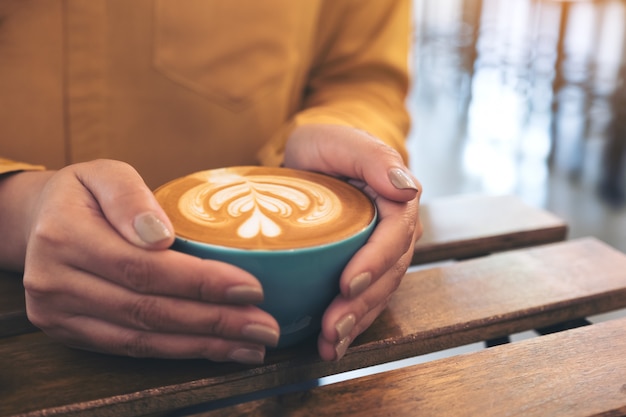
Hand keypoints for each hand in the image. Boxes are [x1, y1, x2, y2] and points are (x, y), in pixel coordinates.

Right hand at [20, 160, 278, 362]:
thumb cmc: (85, 192)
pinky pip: (130, 348)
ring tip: (250, 345)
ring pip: (142, 338)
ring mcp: (58, 313)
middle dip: (213, 322)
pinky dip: (178, 352)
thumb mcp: (105, 173)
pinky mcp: (69, 332)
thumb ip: (130, 196)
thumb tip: (160, 234)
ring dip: (203, 345)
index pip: (143, 267)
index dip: (200, 282)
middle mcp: (55, 281)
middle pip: (147, 310)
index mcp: (65, 235)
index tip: (251, 287)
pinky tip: (215, 349)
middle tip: (264, 326)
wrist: (40, 220)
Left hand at [284, 124, 422, 360]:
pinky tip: (331, 345)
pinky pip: (365, 299)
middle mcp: (396, 231)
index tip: (347, 284)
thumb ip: (373, 158)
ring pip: (379, 293)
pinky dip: (350, 323)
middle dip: (362, 304)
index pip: (395, 235)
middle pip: (389, 273)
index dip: (375, 262)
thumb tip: (407, 188)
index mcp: (397, 200)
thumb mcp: (340, 141)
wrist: (310, 159)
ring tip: (330, 344)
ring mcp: (381, 252)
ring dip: (357, 321)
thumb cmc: (324, 145)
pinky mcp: (364, 268)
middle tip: (333, 327)